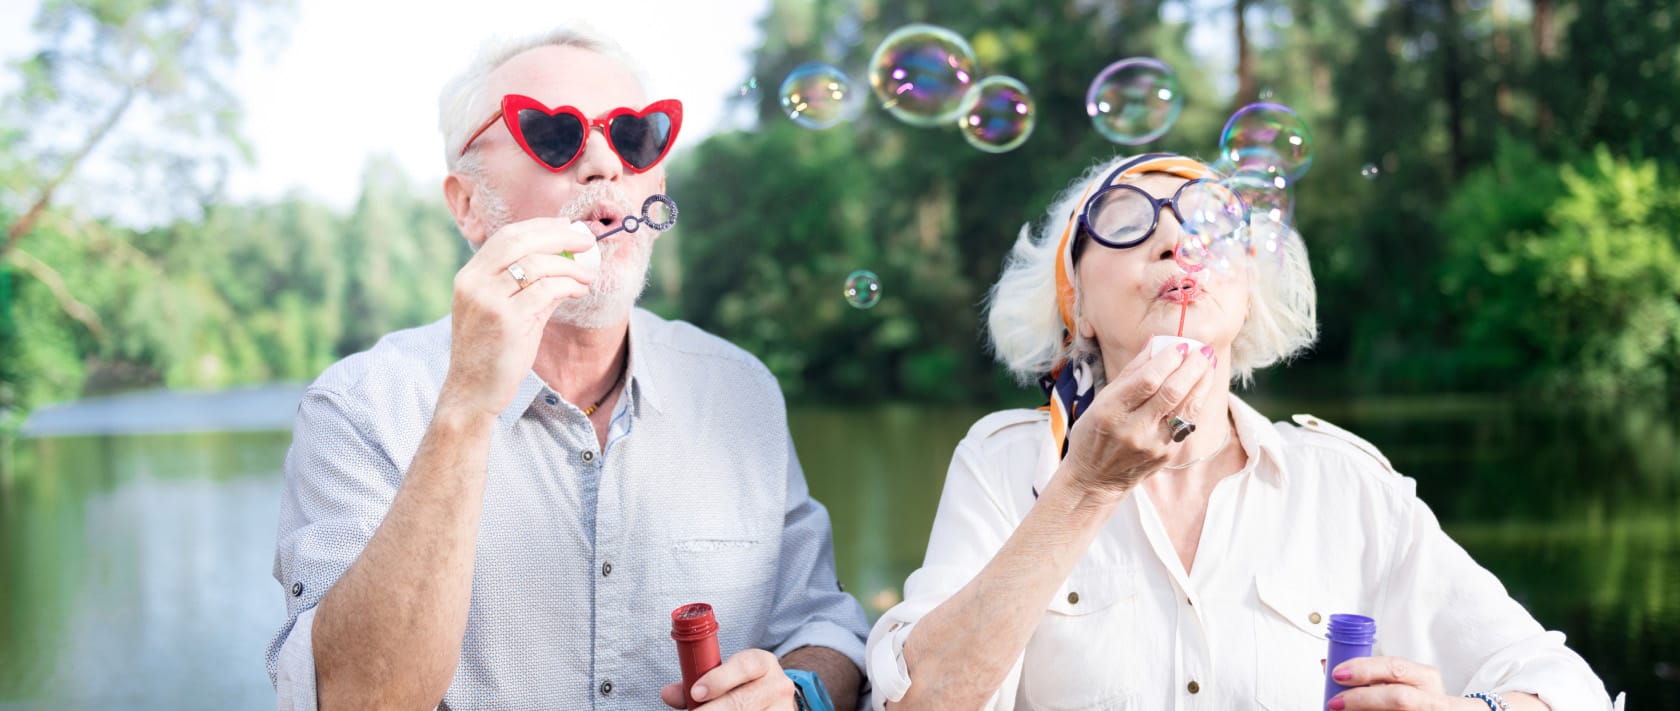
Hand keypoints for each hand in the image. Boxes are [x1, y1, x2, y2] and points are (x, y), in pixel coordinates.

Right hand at [437, 218, 596, 420]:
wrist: (471, 392)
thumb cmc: (491, 352)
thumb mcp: (503, 312)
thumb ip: (529, 286)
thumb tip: (566, 263)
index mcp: (470, 276)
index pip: (507, 236)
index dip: (541, 227)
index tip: (567, 226)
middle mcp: (475, 283)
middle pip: (521, 241)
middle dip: (558, 235)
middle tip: (586, 240)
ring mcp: (489, 300)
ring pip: (537, 264)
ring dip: (569, 265)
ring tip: (586, 275)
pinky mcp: (507, 320)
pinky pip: (546, 290)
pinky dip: (568, 285)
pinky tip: (579, 291)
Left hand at [660, 649, 795, 709]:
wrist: (777, 702)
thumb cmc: (744, 686)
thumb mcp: (727, 676)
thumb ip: (697, 681)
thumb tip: (667, 693)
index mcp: (763, 662)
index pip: (744, 666)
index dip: (719, 679)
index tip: (696, 692)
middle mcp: (777, 685)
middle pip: (742, 701)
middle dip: (713, 710)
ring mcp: (782, 709)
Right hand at [1060, 342, 1216, 498]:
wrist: (1094, 478)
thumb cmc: (1094, 432)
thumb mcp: (1101, 400)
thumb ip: (1130, 373)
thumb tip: (1155, 344)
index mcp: (1111, 411)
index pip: (1147, 380)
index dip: (1168, 360)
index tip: (1180, 345)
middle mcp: (1132, 430)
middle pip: (1171, 393)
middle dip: (1191, 368)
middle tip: (1202, 351)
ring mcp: (1152, 445)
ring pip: (1186, 409)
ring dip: (1202, 383)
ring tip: (1209, 365)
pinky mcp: (1166, 455)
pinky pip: (1186, 423)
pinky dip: (1195, 401)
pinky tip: (1201, 387)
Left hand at [1328, 656, 1465, 710]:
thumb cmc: (1415, 698)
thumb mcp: (1399, 681)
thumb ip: (1369, 673)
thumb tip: (1328, 666)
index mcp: (1425, 677)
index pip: (1394, 668)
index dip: (1364, 669)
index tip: (1338, 674)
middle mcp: (1431, 699)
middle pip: (1398, 697)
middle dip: (1362, 698)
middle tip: (1335, 702)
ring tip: (1340, 710)